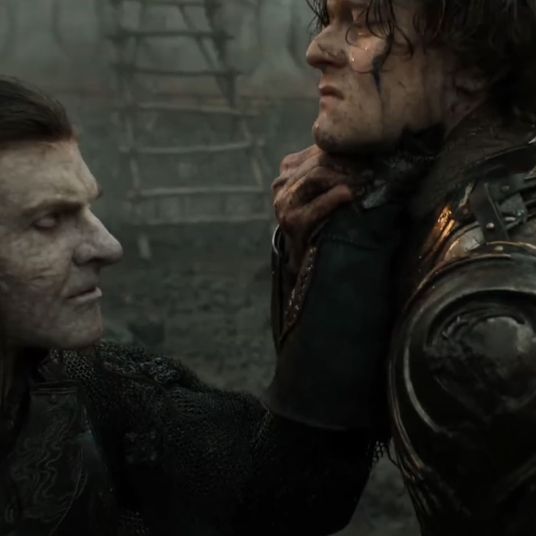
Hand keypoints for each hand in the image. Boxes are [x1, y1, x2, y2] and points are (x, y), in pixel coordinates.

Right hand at [272, 145, 368, 271]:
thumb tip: (368, 150)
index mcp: (289, 169)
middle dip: (349, 163)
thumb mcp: (326, 188)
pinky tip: (350, 194)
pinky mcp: (292, 222)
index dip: (347, 150)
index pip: (319, 149)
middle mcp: (283, 184)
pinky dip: (334, 198)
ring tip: (366, 180)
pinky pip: (316, 205)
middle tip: (373, 168)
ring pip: (316, 176)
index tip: (372, 153)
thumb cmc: (325, 221)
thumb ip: (336, 169)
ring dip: (345, 177)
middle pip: (319, 161)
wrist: (308, 260)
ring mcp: (284, 203)